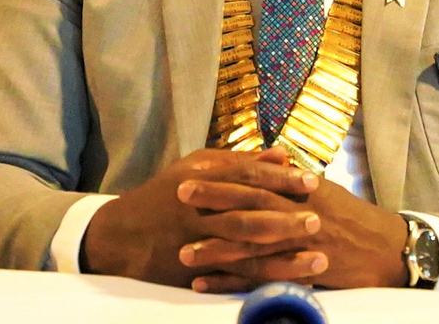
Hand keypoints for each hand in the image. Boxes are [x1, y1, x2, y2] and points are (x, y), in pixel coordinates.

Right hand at [81, 147, 319, 285]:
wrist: (121, 235)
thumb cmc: (165, 194)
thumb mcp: (197, 167)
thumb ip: (240, 161)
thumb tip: (282, 154)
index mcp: (201, 178)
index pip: (247, 176)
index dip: (281, 179)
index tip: (312, 182)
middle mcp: (198, 208)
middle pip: (248, 213)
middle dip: (285, 218)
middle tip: (317, 221)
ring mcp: (195, 242)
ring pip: (244, 250)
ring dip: (283, 256)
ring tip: (317, 259)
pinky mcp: (194, 271)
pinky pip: (233, 279)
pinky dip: (262, 282)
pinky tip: (288, 285)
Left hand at [179, 174, 408, 292]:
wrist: (385, 248)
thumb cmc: (353, 216)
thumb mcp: (325, 190)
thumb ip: (294, 178)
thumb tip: (273, 158)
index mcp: (300, 190)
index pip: (256, 176)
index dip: (225, 173)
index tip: (193, 169)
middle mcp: (297, 213)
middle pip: (249, 205)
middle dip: (213, 200)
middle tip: (177, 195)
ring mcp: (298, 245)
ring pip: (251, 246)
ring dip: (215, 249)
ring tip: (183, 252)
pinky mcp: (301, 273)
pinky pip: (261, 279)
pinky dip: (231, 283)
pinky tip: (205, 284)